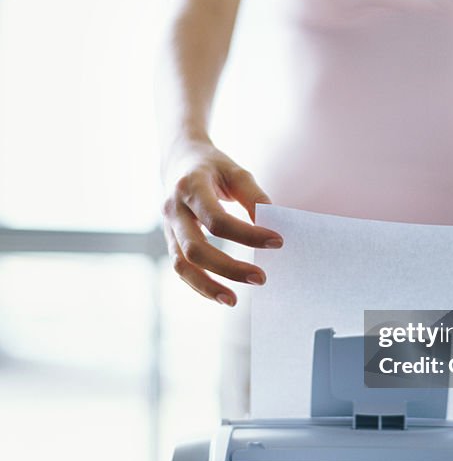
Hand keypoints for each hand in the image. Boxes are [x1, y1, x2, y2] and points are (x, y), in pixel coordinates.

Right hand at [162, 139, 281, 304]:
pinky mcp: (170, 240)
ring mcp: (168, 227)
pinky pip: (181, 268)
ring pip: (182, 264)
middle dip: (228, 268)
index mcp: (190, 187)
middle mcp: (173, 209)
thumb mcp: (236, 172)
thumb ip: (253, 197)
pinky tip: (222, 294)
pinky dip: (199, 285)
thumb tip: (272, 225)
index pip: (217, 219)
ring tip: (233, 301)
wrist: (179, 160)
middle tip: (261, 277)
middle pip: (196, 248)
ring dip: (207, 286)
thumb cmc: (213, 167)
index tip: (277, 241)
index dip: (248, 234)